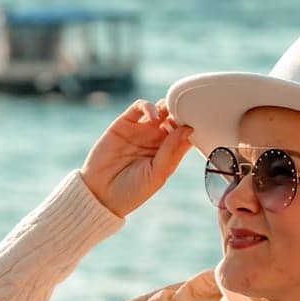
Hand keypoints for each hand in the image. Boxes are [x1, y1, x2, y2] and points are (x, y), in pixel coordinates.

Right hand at [80, 97, 193, 218]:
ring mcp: (140, 130)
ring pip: (160, 109)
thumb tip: (188, 129)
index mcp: (168, 153)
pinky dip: (149, 106)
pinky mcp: (124, 123)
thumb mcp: (157, 174)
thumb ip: (171, 151)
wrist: (100, 194)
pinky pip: (140, 107)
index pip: (185, 134)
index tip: (199, 124)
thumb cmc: (131, 191)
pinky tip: (154, 116)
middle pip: (175, 117)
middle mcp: (156, 140)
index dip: (192, 126)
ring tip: (170, 115)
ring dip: (168, 107)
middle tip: (186, 114)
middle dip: (182, 113)